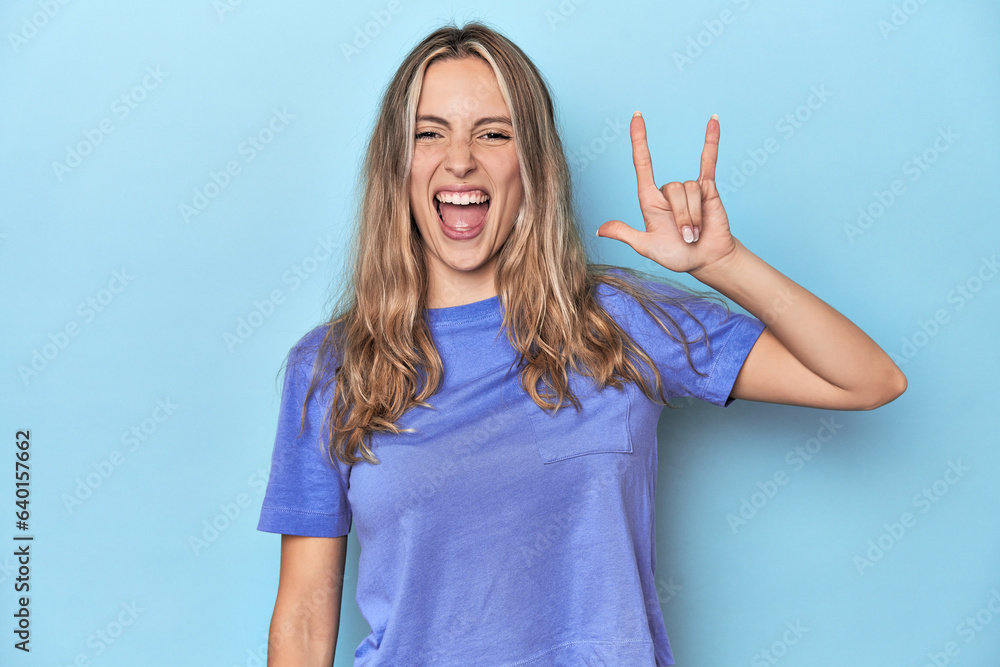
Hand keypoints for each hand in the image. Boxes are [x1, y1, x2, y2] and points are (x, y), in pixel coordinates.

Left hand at [596, 112, 739, 275]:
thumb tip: (599, 230)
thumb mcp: (647, 246)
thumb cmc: (676, 255)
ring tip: (696, 232)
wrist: (705, 259)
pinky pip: (708, 160)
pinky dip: (711, 140)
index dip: (639, 139)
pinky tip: (713, 120)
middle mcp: (667, 191)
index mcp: (649, 200)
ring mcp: (688, 188)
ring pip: (691, 190)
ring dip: (695, 216)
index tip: (636, 116)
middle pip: (674, 190)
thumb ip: (625, 234)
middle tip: (686, 237)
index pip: (642, 163)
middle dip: (682, 218)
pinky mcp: (708, 187)